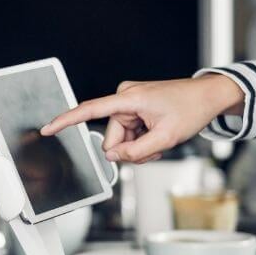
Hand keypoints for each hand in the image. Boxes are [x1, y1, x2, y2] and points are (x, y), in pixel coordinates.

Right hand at [39, 74, 244, 163]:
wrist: (208, 96)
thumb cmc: (191, 109)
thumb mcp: (166, 138)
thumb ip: (136, 152)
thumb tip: (114, 157)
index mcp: (128, 99)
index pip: (89, 110)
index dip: (66, 121)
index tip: (48, 128)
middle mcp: (124, 98)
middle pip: (112, 138)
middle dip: (130, 149)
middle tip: (155, 146)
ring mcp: (129, 103)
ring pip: (121, 139)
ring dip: (139, 146)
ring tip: (160, 140)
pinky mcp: (134, 108)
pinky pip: (129, 134)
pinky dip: (142, 140)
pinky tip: (157, 135)